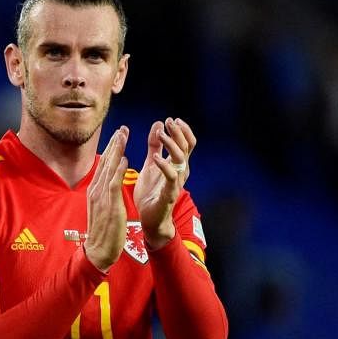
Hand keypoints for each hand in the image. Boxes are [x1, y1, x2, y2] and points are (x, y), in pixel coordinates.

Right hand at [84, 127, 129, 271]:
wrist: (99, 250)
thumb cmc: (103, 232)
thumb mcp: (103, 208)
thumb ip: (105, 194)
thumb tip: (109, 182)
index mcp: (95, 191)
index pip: (104, 165)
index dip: (111, 149)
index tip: (118, 136)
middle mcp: (96, 190)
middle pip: (105, 162)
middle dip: (114, 144)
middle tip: (122, 128)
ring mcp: (101, 196)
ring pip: (109, 168)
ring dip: (116, 150)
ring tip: (123, 135)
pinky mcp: (109, 204)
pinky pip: (113, 183)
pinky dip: (118, 169)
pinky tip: (124, 158)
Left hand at [134, 117, 195, 248]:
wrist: (150, 219)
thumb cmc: (151, 192)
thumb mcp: (151, 164)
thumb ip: (155, 145)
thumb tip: (159, 124)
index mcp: (177, 165)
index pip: (187, 143)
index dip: (182, 130)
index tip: (171, 119)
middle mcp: (180, 172)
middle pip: (186, 147)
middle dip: (179, 132)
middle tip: (169, 121)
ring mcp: (176, 182)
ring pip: (181, 159)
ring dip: (171, 145)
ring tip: (161, 134)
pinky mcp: (169, 193)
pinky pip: (171, 177)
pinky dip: (164, 165)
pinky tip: (156, 158)